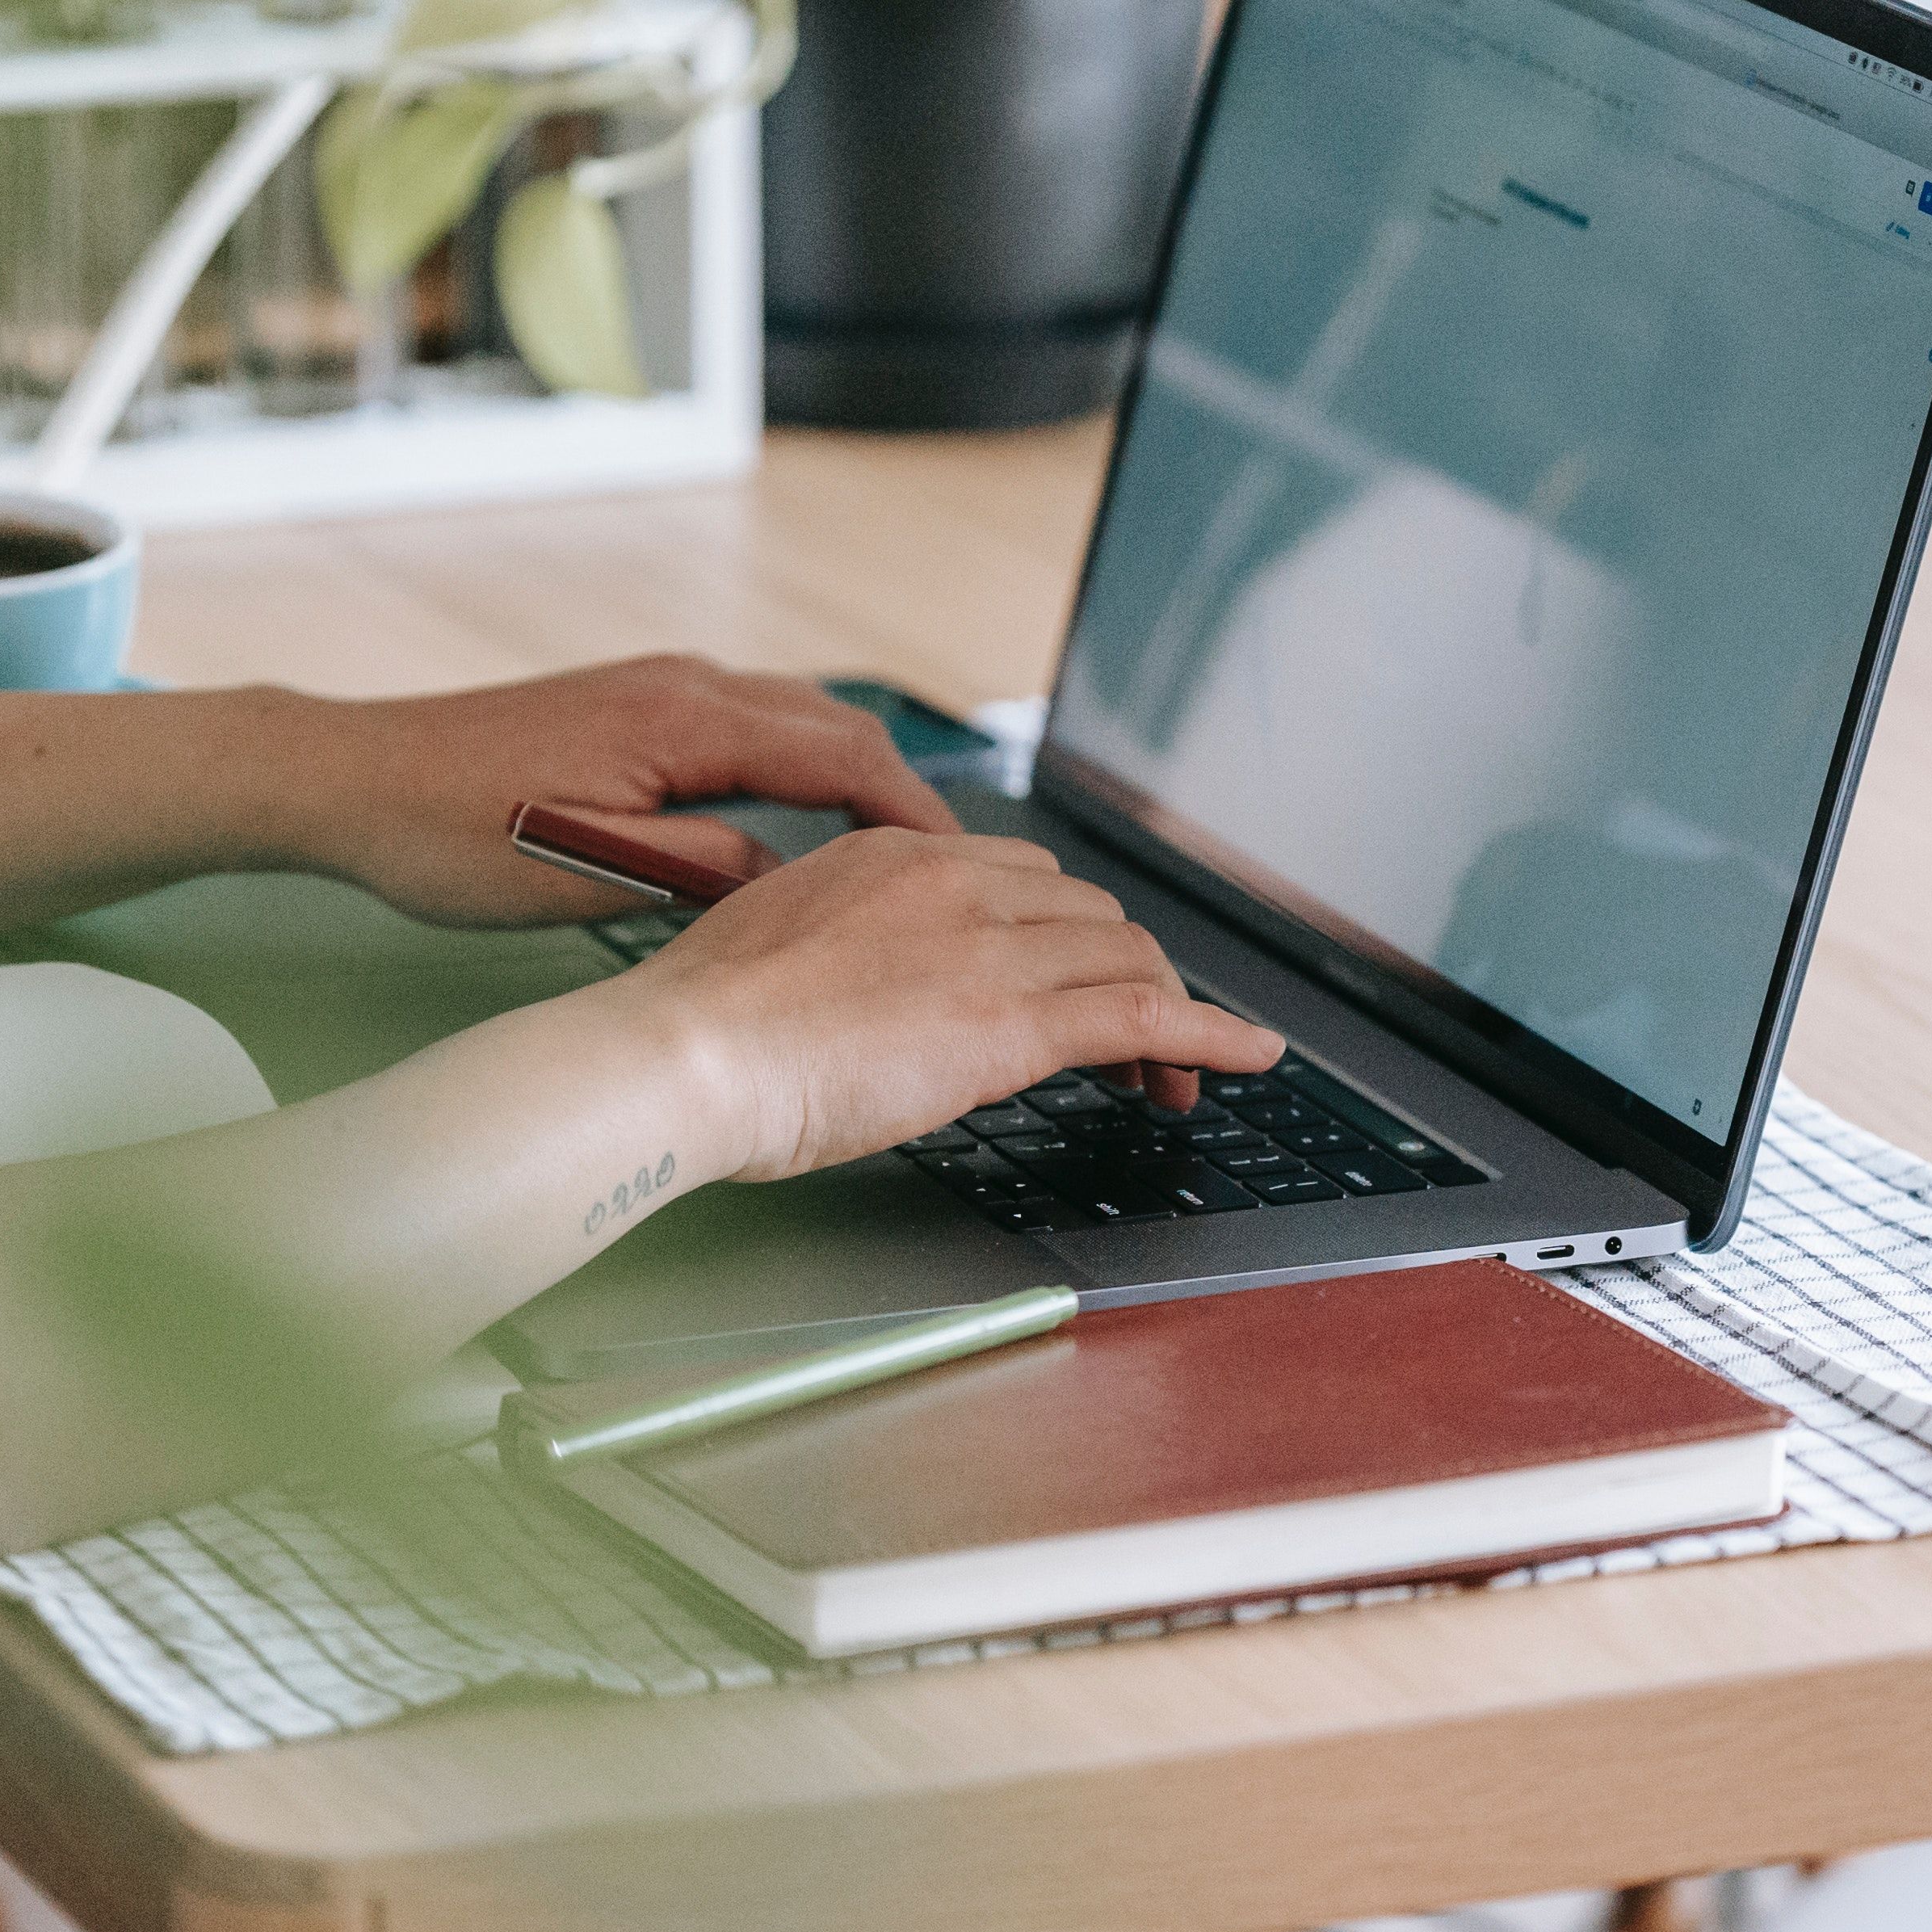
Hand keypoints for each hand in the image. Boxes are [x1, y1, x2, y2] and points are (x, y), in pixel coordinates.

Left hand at [269, 654, 970, 926]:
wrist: (350, 779)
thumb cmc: (447, 833)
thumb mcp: (588, 874)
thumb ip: (705, 869)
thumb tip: (796, 885)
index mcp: (682, 719)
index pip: (844, 755)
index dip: (914, 814)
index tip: (961, 868)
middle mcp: (682, 683)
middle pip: (838, 725)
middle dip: (901, 794)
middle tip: (946, 872)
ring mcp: (658, 684)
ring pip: (798, 718)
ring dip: (854, 777)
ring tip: (891, 853)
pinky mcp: (634, 701)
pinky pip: (752, 721)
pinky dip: (801, 764)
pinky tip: (802, 819)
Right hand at [607, 827, 1279, 1183]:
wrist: (682, 1058)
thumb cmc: (703, 1028)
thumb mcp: (783, 948)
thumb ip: (853, 946)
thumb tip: (884, 988)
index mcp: (897, 858)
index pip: (1023, 879)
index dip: (1068, 936)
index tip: (1075, 980)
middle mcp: (955, 883)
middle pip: (1090, 914)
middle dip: (1123, 972)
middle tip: (1133, 1040)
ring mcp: (989, 948)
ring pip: (1129, 959)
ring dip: (1169, 1013)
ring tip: (1178, 1073)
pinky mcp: (1013, 1020)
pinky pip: (1148, 1014)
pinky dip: (1215, 1034)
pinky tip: (1250, 1057)